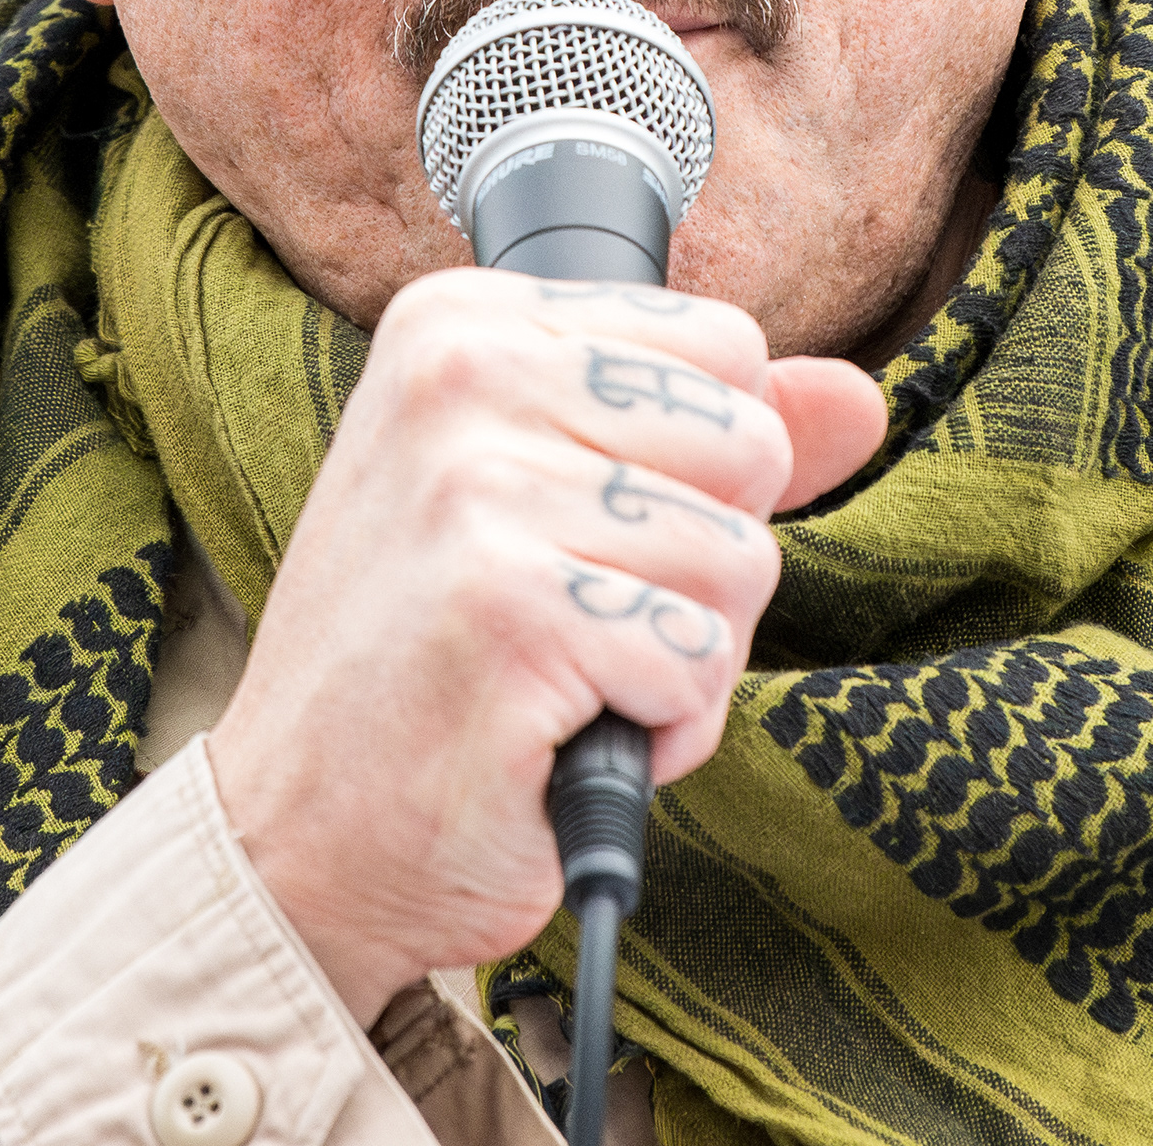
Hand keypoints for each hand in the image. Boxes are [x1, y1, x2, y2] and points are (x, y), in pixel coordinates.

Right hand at [200, 267, 885, 1022]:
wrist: (295, 833)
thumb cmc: (425, 661)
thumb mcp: (548, 500)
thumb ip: (703, 435)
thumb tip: (857, 398)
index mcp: (465, 320)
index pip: (727, 345)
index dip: (697, 472)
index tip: (580, 530)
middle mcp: (462, 375)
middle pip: (752, 447)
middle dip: (702, 563)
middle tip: (575, 617)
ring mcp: (479, 491)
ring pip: (742, 562)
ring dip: (680, 658)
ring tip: (562, 679)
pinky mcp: (509, 612)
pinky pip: (702, 662)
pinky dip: (659, 730)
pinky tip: (559, 734)